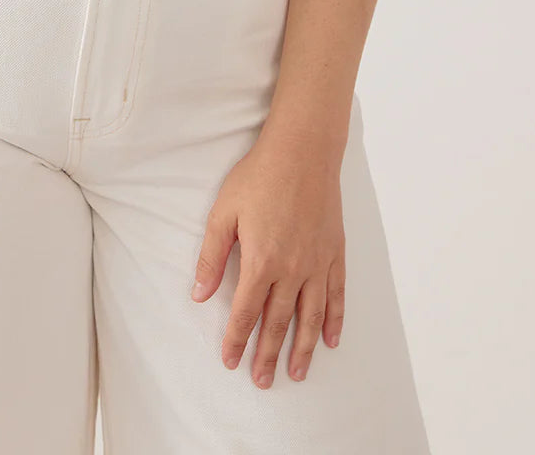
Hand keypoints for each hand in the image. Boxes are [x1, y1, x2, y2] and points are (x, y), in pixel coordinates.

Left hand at [190, 132, 344, 387]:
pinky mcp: (335, 252)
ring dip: (302, 349)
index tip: (230, 362)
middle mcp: (292, 269)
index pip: (245, 313)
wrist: (302, 151)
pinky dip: (334, 320)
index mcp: (260, 261)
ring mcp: (317, 263)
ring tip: (296, 374)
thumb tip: (199, 294)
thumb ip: (211, 257)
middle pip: (278, 323)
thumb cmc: (259, 177)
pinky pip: (336, 295)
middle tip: (262, 382)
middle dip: (268, 356)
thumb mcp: (223, 212)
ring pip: (310, 317)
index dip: (236, 340)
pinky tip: (330, 340)